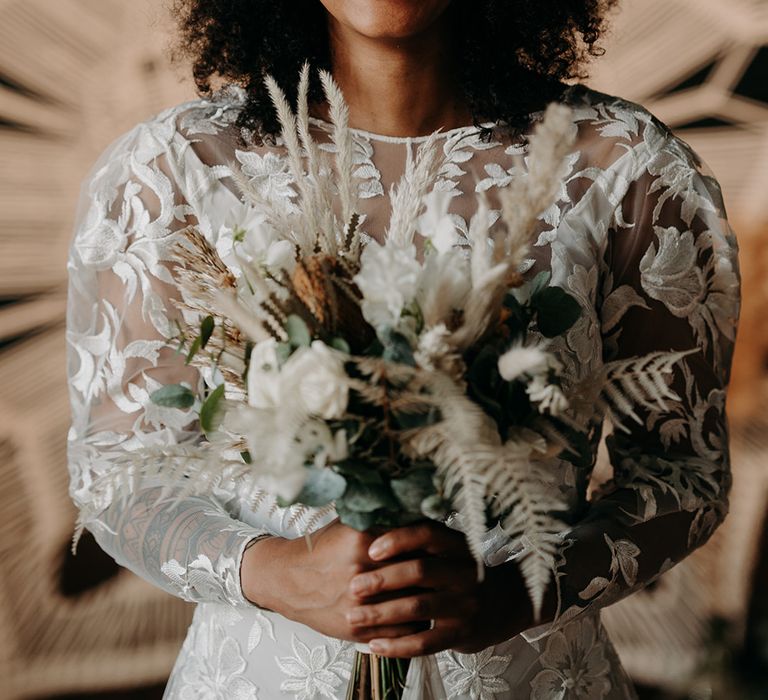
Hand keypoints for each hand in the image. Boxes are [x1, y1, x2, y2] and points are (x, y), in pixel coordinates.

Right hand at [240, 520, 424, 642]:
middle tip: (448, 572)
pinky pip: (400, 632)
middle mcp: (361, 574)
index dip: (431, 547)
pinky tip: (422, 615)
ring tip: (441, 595)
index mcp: (361, 542)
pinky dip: (416, 625)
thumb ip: (380, 518)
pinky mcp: (356, 630)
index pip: (412, 543)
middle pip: (416, 574)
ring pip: (412, 605)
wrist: (287, 580)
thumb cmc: (322, 549)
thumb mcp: (348, 524)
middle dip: (434, 574)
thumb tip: (417, 509)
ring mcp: (358, 605)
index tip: (442, 548)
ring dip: (430, 601)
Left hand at [345, 521, 543, 656]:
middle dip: (383, 579)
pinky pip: (425, 643)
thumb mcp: (450, 550)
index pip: (429, 534)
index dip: (399, 539)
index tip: (370, 549)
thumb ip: (420, 543)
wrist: (505, 603)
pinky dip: (397, 645)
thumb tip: (371, 527)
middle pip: (420, 571)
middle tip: (352, 586)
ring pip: (418, 608)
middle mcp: (466, 573)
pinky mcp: (462, 634)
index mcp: (459, 546)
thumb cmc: (461, 571)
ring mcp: (466, 605)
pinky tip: (373, 645)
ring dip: (382, 613)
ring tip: (353, 617)